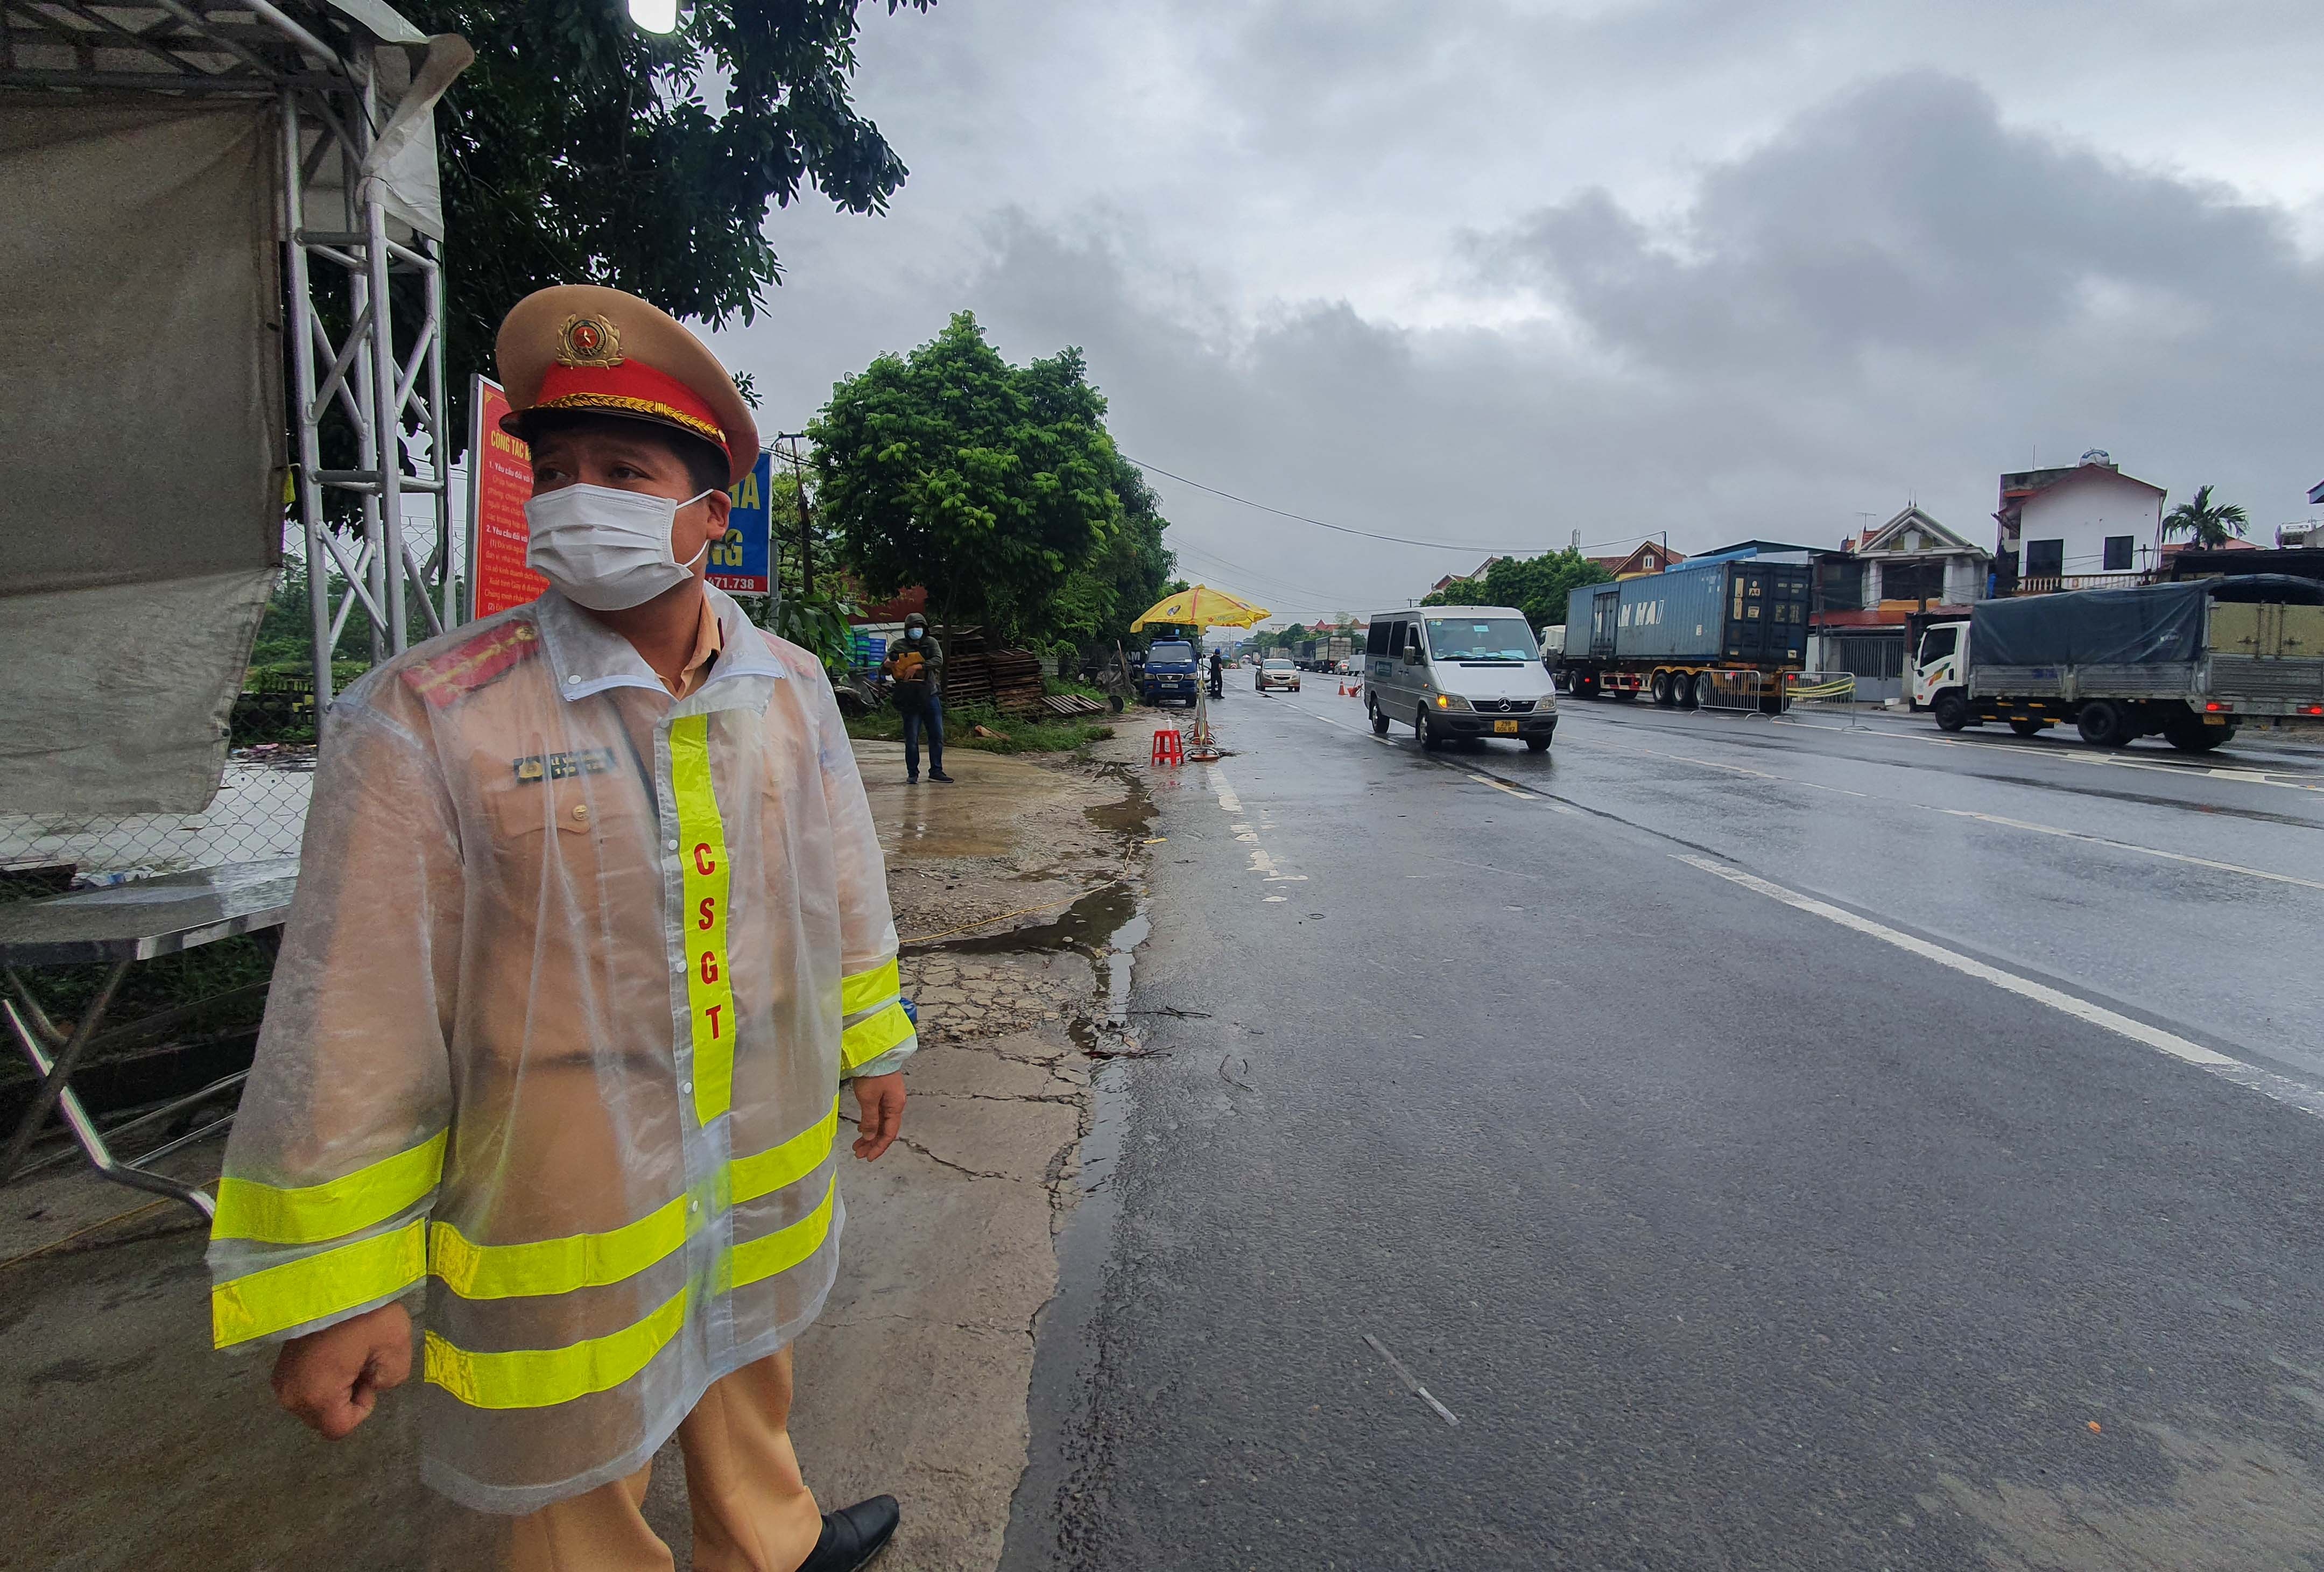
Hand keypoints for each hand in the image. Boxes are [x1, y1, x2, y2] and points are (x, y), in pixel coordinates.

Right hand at [270, 1299, 412, 1439]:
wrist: (333, 1276)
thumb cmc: (366, 1311)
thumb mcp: (397, 1348)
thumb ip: (391, 1380)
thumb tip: (371, 1383)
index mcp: (317, 1395)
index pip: (340, 1428)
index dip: (362, 1408)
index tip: (367, 1375)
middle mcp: (291, 1394)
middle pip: (324, 1418)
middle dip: (346, 1398)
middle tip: (359, 1362)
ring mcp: (281, 1379)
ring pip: (314, 1403)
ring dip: (333, 1388)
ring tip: (346, 1354)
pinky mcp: (278, 1365)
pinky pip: (304, 1386)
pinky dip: (320, 1377)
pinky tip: (332, 1350)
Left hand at [849, 1072, 904, 1159]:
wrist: (874, 1053)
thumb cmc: (873, 1074)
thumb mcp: (869, 1100)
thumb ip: (870, 1120)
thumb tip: (871, 1137)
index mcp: (896, 1107)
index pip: (889, 1133)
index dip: (879, 1147)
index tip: (868, 1157)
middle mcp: (895, 1104)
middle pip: (885, 1130)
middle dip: (872, 1144)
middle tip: (859, 1154)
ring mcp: (889, 1099)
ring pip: (880, 1123)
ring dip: (870, 1135)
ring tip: (857, 1145)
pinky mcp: (882, 1093)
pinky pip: (877, 1114)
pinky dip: (869, 1124)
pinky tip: (861, 1129)